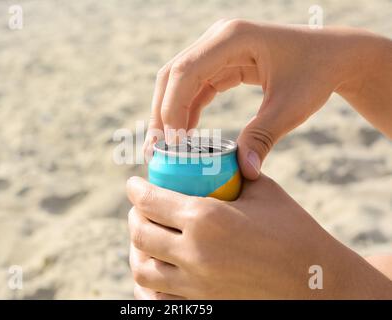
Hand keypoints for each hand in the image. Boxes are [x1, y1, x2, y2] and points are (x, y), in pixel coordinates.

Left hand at [126, 176, 391, 298]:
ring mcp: (196, 286)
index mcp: (207, 218)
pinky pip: (158, 298)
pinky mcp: (203, 306)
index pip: (151, 200)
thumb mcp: (263, 192)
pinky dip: (149, 283)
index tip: (133, 184)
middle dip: (133, 216)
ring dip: (136, 250)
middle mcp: (195, 253)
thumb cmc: (294, 231)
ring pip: (143, 269)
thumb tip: (221, 159)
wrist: (317, 283)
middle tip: (139, 209)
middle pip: (140, 233)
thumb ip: (236, 173)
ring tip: (143, 240)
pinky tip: (157, 271)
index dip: (135, 189)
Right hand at [144, 19, 391, 178]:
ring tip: (164, 148)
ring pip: (177, 81)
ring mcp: (218, 48)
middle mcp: (219, 38)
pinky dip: (186, 111)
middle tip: (156, 150)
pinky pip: (194, 86)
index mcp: (234, 38)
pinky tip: (184, 136)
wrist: (332, 55)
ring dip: (169, 113)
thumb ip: (263, 138)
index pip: (185, 72)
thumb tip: (243, 173)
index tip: (173, 145)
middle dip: (162, 113)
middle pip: (173, 74)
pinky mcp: (221, 61)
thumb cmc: (316, 74)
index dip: (172, 108)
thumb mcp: (291, 108)